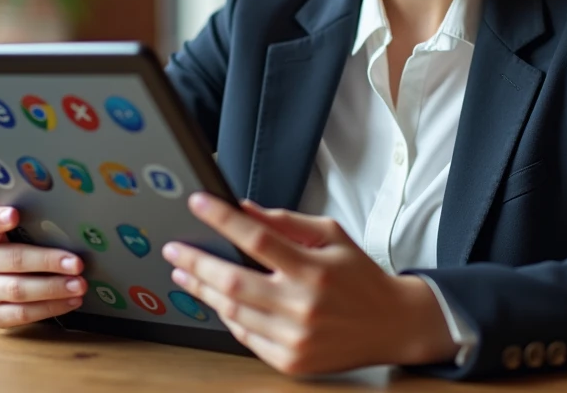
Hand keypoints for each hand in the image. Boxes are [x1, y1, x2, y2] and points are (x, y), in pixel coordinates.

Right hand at [0, 206, 86, 328]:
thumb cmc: (17, 245)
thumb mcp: (19, 230)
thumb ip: (33, 226)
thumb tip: (72, 228)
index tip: (14, 215)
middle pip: (13, 259)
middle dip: (48, 262)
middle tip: (77, 264)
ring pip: (18, 290)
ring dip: (53, 288)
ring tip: (78, 285)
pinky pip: (22, 314)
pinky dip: (50, 308)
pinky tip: (70, 301)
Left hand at [162, 194, 456, 374]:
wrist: (392, 325)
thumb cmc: (360, 277)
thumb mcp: (332, 236)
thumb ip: (286, 222)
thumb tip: (244, 208)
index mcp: (314, 268)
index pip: (257, 238)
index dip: (223, 219)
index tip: (198, 203)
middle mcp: (303, 305)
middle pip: (233, 281)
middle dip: (196, 262)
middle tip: (174, 249)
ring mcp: (295, 337)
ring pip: (232, 312)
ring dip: (203, 290)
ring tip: (185, 273)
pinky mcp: (291, 361)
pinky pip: (245, 337)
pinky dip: (227, 317)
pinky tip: (216, 300)